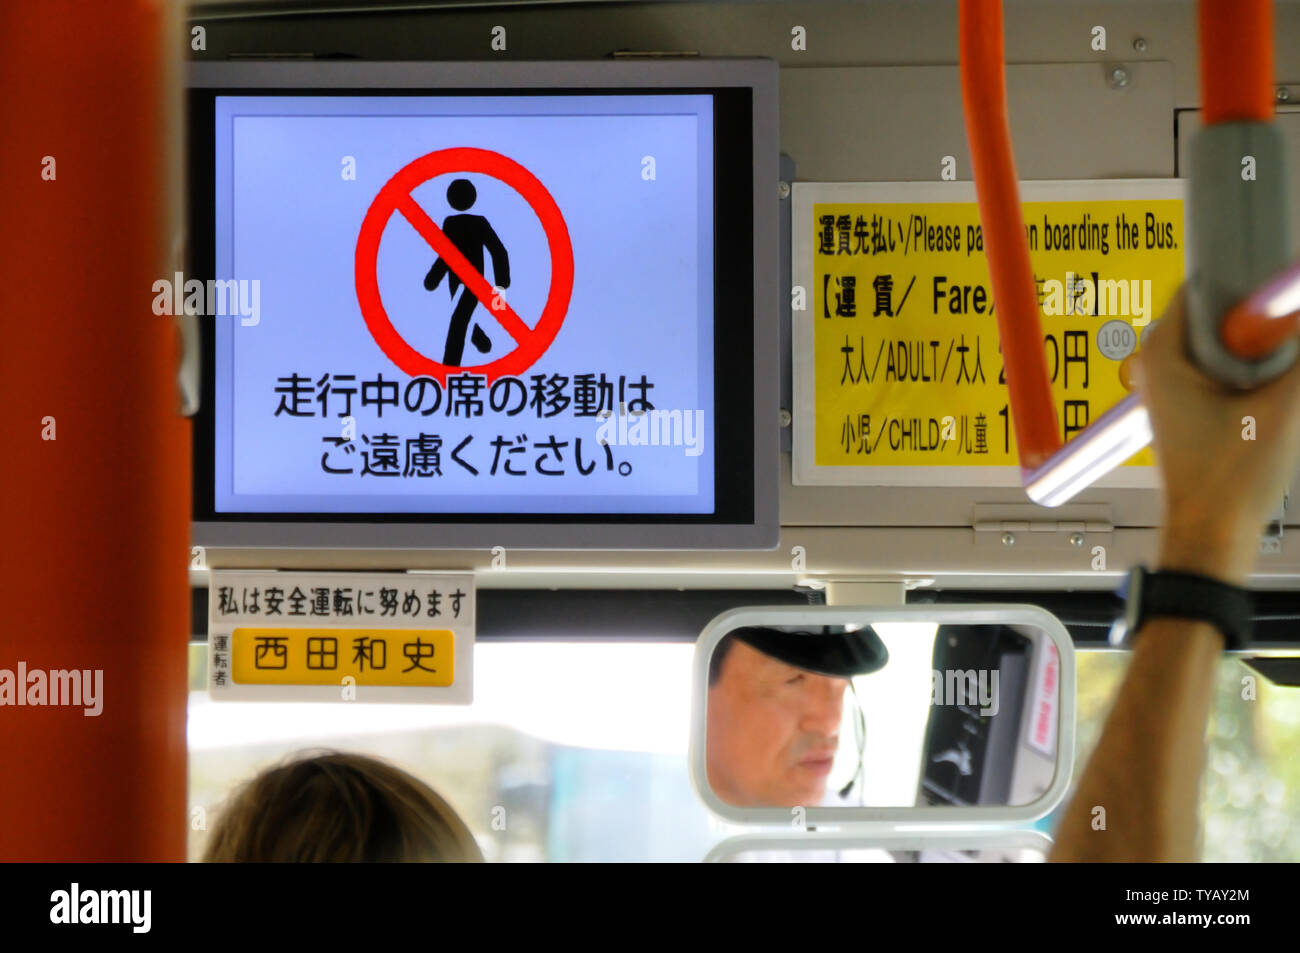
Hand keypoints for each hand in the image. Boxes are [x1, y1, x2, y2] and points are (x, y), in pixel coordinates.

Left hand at [1133, 284, 1299, 581]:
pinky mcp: (1192, 404)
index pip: (1205, 285)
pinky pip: (1228, 367)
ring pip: (1228, 342)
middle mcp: (1160, 363)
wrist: (1213, 532)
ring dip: (1263, 346)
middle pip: (1219, 312)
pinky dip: (1256, 369)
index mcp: (1165, 353)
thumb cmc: (1230, 479)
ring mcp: (1174, 385)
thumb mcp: (1285, 404)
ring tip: (1277, 381)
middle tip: (1288, 331)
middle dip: (1262, 317)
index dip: (1249, 280)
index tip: (1283, 283)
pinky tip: (1276, 389)